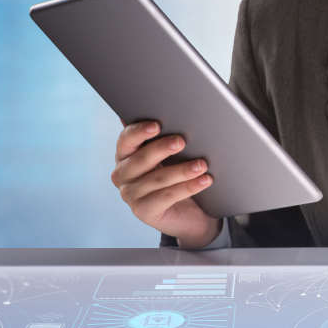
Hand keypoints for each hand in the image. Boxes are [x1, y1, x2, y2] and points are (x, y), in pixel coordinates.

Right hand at [111, 121, 221, 248]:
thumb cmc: (177, 177)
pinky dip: (188, 187)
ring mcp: (131, 195)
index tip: (157, 125)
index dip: (139, 131)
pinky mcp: (143, 211)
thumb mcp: (170, 157)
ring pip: (158, 179)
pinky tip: (204, 180)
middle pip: (141, 159)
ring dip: (182, 170)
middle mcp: (123, 175)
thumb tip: (177, 115)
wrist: (189, 212)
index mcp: (125, 156)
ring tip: (202, 164)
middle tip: (182, 141)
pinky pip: (167, 197)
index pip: (126, 140)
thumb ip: (166, 139)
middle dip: (162, 148)